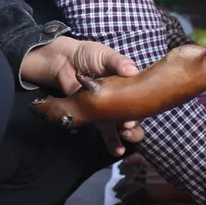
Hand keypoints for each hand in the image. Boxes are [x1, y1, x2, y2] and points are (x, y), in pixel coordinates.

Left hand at [21, 37, 143, 152]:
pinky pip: (104, 132)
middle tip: (127, 129)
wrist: (65, 60)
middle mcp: (121, 100)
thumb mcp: (106, 55)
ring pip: (120, 129)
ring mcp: (107, 110)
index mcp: (128, 84)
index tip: (131, 117)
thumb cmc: (89, 55)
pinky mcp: (93, 117)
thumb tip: (132, 70)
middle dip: (134, 130)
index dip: (139, 110)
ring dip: (123, 139)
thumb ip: (118, 62)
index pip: (140, 99)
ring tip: (121, 147)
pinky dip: (110, 142)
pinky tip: (115, 150)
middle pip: (133, 118)